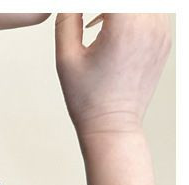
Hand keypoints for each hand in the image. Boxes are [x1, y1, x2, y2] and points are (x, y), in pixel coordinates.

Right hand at [55, 13, 171, 137]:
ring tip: (101, 23)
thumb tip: (70, 5)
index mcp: (125, 26)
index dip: (94, 4)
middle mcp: (149, 24)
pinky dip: (134, 15)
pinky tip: (115, 33)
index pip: (110, 0)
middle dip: (107, 7)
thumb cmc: (88, 99)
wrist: (112, 126)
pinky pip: (153, 13)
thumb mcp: (66, 59)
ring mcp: (162, 32)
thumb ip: (67, 20)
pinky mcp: (165, 41)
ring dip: (121, 9)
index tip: (82, 14)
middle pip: (129, 2)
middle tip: (92, 21)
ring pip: (144, 4)